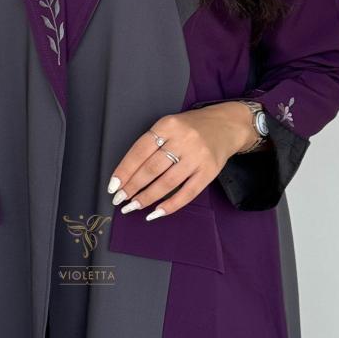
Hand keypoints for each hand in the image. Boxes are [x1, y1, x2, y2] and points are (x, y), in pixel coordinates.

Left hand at [106, 102, 257, 219]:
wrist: (225, 125)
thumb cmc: (190, 127)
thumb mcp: (169, 125)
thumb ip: (152, 144)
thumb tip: (128, 173)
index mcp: (168, 125)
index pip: (140, 151)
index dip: (124, 171)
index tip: (113, 186)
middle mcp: (183, 140)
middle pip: (151, 168)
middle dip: (132, 187)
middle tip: (119, 199)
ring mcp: (197, 156)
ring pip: (167, 183)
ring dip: (147, 198)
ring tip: (133, 206)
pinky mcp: (209, 172)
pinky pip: (187, 193)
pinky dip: (170, 205)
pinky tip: (156, 212)